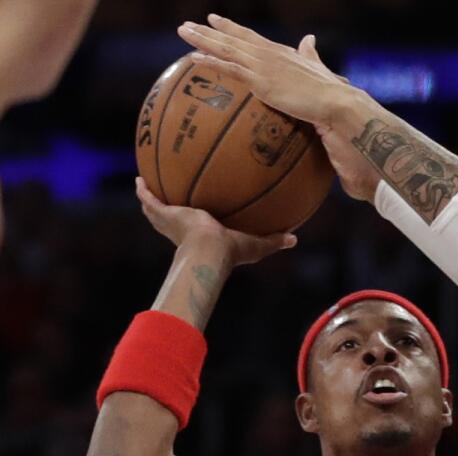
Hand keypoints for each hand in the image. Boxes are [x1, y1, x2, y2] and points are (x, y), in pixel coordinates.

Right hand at [136, 177, 295, 266]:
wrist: (210, 250)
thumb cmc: (233, 251)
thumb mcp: (257, 245)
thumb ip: (274, 240)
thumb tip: (295, 239)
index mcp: (203, 236)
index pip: (197, 228)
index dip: (195, 222)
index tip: (196, 215)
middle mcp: (183, 231)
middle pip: (171, 219)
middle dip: (168, 210)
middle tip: (168, 197)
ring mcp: (171, 223)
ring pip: (156, 210)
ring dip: (151, 199)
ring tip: (146, 185)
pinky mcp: (164, 214)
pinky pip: (149, 200)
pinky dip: (143, 191)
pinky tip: (139, 179)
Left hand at [177, 15, 351, 127]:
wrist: (333, 100)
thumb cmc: (328, 89)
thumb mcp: (317, 66)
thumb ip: (310, 53)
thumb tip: (310, 39)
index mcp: (279, 51)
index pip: (249, 36)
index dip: (230, 27)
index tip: (213, 19)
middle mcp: (268, 54)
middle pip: (232, 39)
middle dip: (207, 31)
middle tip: (186, 25)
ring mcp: (263, 66)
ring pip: (226, 49)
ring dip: (202, 40)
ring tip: (183, 32)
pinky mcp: (260, 82)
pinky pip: (229, 69)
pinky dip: (210, 61)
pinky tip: (193, 57)